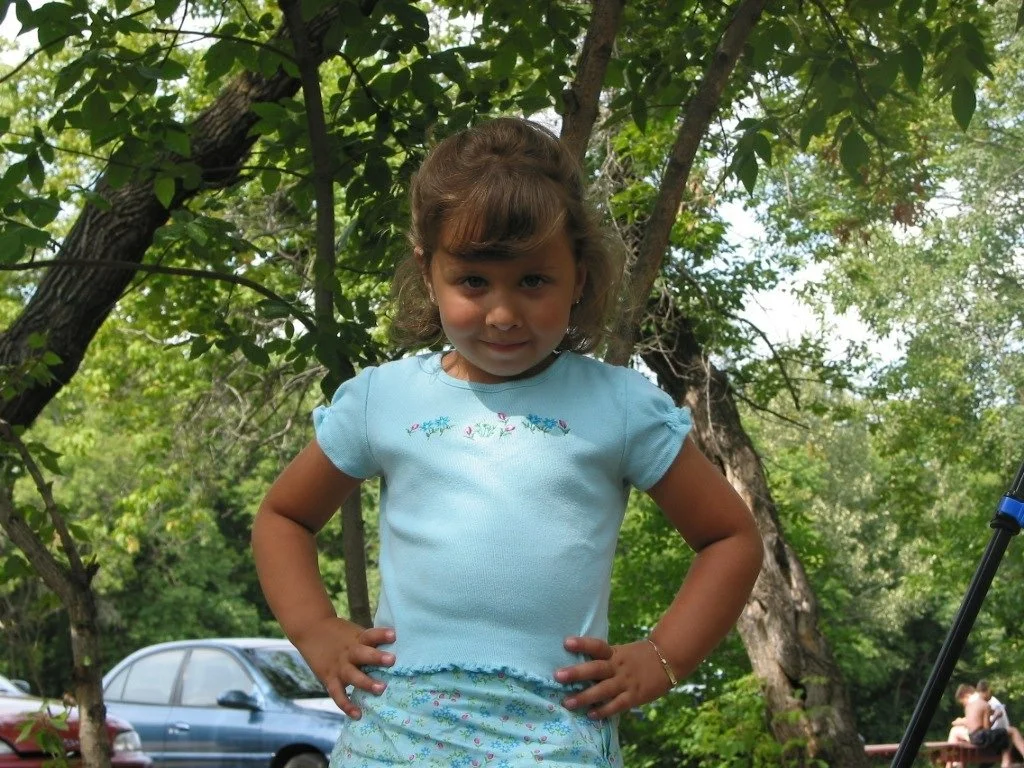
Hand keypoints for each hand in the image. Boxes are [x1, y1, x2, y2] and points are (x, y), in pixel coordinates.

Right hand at [294, 617, 395, 718]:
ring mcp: (339, 667)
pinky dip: (347, 705)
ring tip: (381, 689)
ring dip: (366, 682)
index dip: (381, 635)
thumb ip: (370, 642)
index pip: (370, 635)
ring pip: (352, 675)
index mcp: (357, 639)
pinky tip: (358, 715)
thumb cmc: (340, 633)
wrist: (310, 629)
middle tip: (392, 660)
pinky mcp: (329, 679)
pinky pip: (338, 694)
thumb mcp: (354, 633)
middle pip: (363, 654)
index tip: (394, 635)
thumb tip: (398, 648)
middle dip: (377, 658)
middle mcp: (349, 653)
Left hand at [554, 636, 672, 719]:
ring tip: (567, 702)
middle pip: (596, 668)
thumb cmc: (638, 657)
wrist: (667, 660)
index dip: (582, 644)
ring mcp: (626, 682)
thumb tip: (576, 664)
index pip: (597, 646)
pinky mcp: (634, 696)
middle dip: (577, 673)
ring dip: (585, 697)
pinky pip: (618, 705)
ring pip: (603, 690)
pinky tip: (591, 715)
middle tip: (558, 676)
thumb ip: (603, 659)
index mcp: (614, 653)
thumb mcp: (620, 652)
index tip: (566, 643)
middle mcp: (618, 667)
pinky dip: (604, 710)